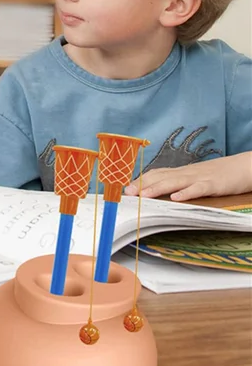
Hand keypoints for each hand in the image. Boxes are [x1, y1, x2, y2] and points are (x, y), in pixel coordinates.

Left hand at [124, 153, 251, 201]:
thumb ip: (179, 183)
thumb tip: (160, 192)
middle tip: (127, 193)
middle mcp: (186, 173)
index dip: (140, 180)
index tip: (125, 188)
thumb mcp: (195, 178)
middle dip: (142, 185)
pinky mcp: (214, 184)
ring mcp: (199, 178)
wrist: (244, 167)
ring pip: (175, 182)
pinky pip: (198, 188)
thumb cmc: (218, 175)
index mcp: (181, 172)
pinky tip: (176, 198)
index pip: (155, 174)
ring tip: (143, 196)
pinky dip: (187, 193)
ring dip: (157, 188)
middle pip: (160, 177)